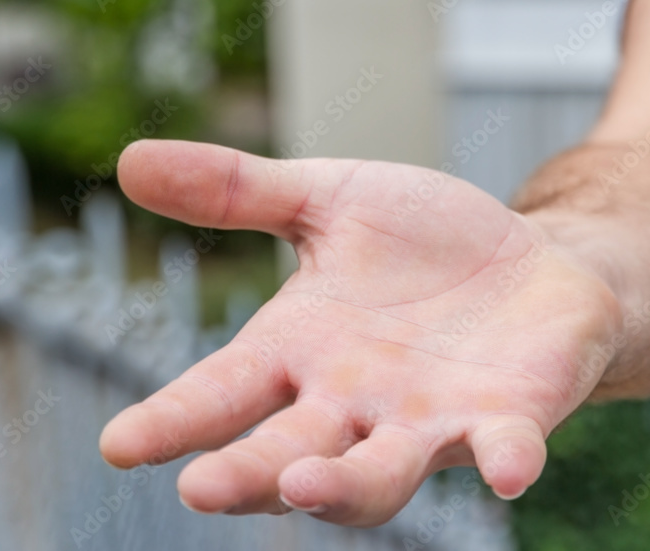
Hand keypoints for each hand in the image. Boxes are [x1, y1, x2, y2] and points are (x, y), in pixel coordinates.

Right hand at [99, 139, 620, 525]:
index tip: (120, 444)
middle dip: (247, 473)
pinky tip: (509, 469)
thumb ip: (239, 192)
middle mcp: (353, 403)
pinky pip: (504, 448)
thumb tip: (128, 161)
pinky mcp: (507, 418)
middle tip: (202, 488)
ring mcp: (428, 420)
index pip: (222, 394)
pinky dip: (505, 459)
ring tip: (304, 484)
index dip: (172, 421)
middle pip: (287, 453)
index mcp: (299, 352)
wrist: (530, 260)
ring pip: (379, 475)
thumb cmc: (422, 243)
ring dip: (345, 486)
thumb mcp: (327, 199)